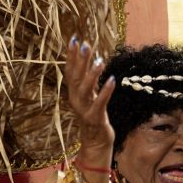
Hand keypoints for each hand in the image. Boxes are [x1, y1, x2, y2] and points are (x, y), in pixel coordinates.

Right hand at [65, 36, 115, 156]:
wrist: (95, 143)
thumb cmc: (94, 117)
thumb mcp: (90, 96)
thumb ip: (90, 81)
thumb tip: (92, 61)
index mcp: (74, 93)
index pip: (70, 70)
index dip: (71, 55)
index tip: (74, 38)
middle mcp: (76, 99)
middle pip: (76, 76)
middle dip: (80, 60)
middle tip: (85, 44)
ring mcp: (84, 109)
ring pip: (85, 89)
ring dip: (92, 74)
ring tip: (99, 60)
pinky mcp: (94, 118)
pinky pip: (100, 103)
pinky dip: (105, 91)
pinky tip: (112, 80)